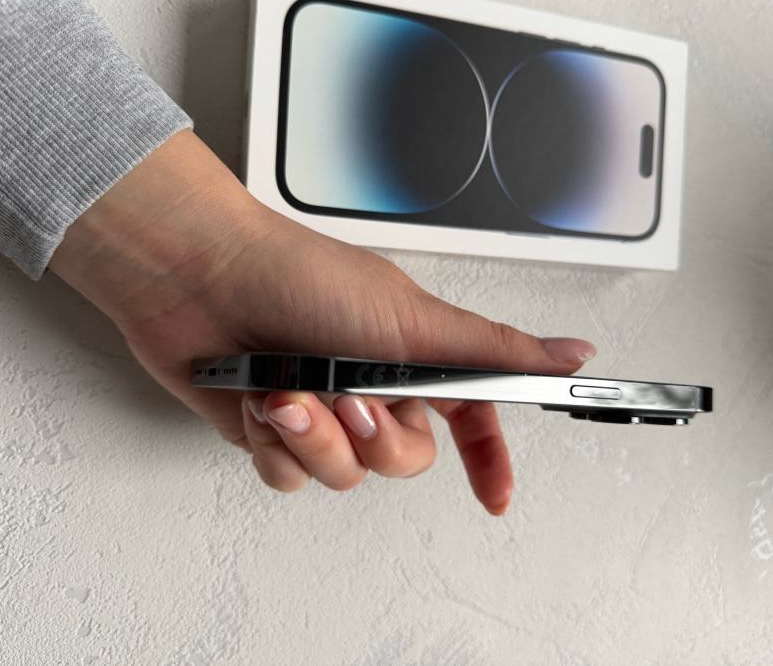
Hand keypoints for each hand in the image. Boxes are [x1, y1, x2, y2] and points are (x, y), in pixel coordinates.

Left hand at [51, 130, 595, 514]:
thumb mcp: (413, 320)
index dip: (487, 458)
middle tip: (349, 396)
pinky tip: (260, 403)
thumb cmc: (300, 278)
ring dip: (316, 438)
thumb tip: (572, 354)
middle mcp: (370, 386)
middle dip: (373, 436)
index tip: (495, 494)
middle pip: (404, 460)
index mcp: (412, 356)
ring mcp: (321, 411)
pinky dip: (275, 444)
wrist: (200, 279)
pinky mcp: (273, 430)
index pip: (471, 417)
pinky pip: (290, 477)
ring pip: (343, 474)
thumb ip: (493, 350)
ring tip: (291, 393)